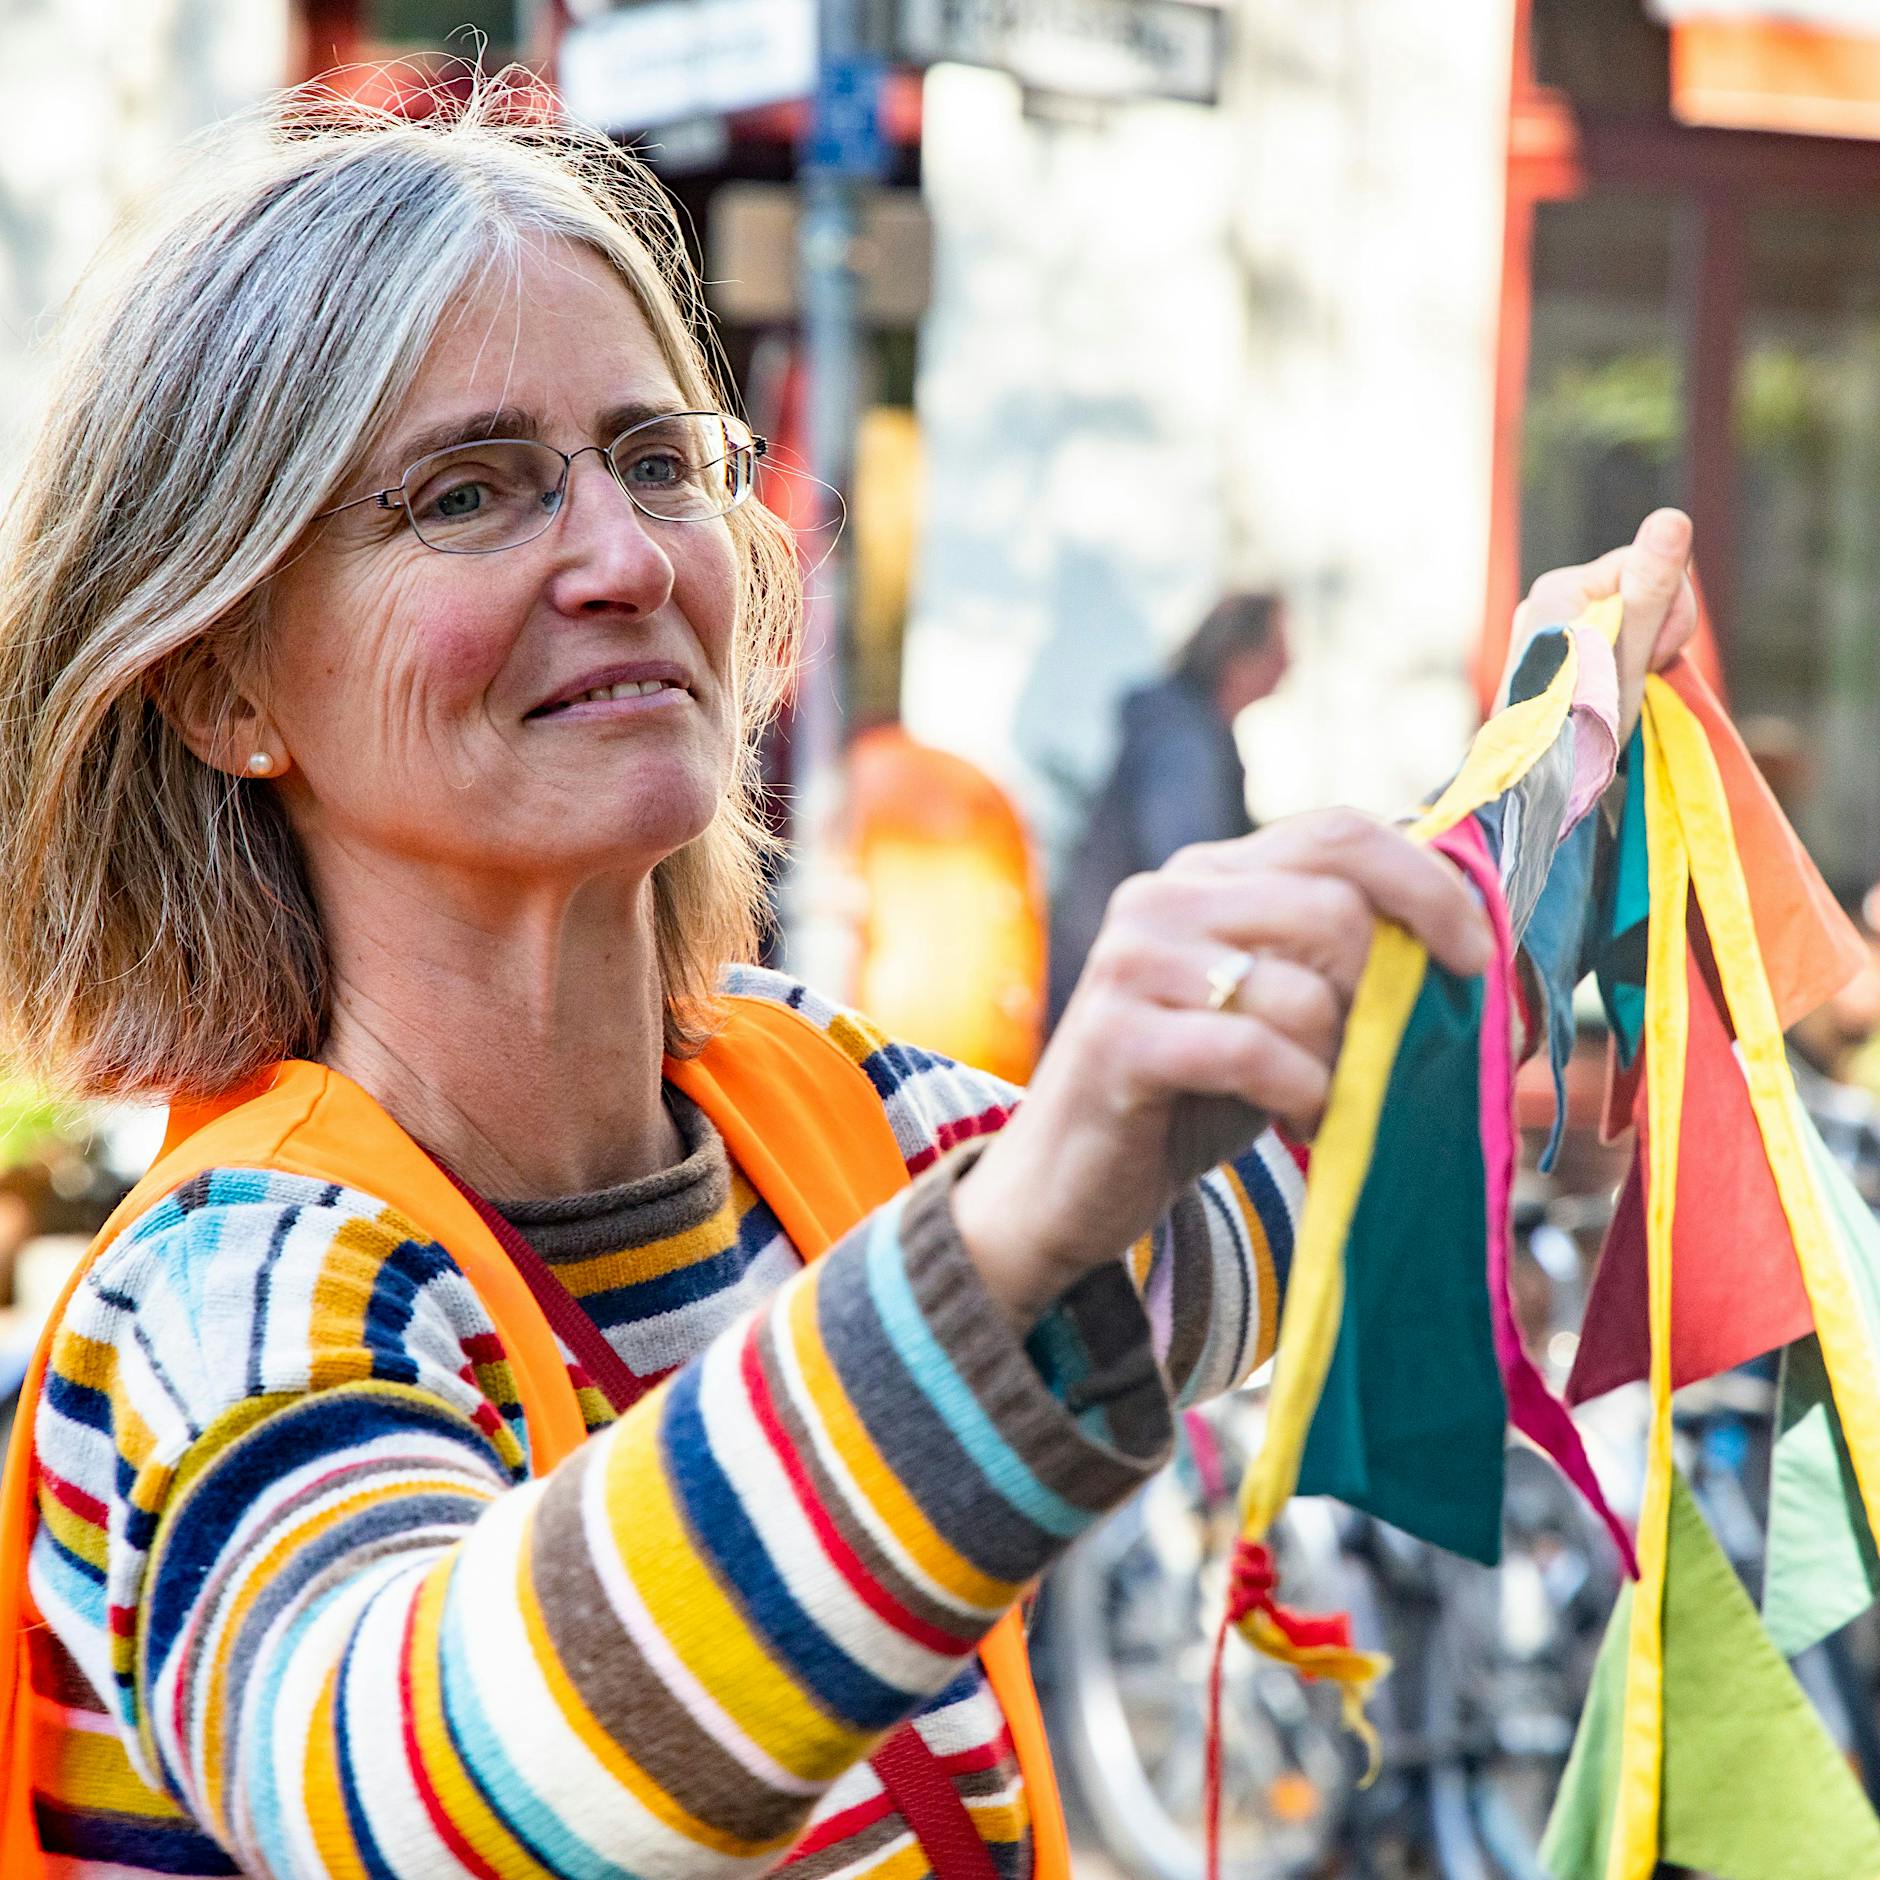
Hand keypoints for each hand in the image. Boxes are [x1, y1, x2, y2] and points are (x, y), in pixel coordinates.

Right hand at [951, 813, 1491, 1327]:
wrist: (1069, 1183)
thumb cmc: (1191, 1095)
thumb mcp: (1274, 1008)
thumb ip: (1339, 958)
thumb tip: (1476, 931)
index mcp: (1206, 873)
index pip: (1338, 832)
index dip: (1426, 886)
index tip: (1473, 956)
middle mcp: (1162, 897)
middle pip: (1334, 908)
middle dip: (1375, 996)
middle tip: (1360, 1057)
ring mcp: (1133, 962)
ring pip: (1303, 989)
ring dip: (1334, 1063)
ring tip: (1311, 1100)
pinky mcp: (1118, 1035)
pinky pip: (1255, 1051)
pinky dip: (1298, 1093)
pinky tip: (1291, 1117)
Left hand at [1508, 507, 1697, 740]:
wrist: (1531, 785)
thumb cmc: (1579, 723)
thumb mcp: (1627, 653)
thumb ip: (1651, 587)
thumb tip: (1673, 515)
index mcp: (1561, 587)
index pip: (1649, 562)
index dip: (1669, 610)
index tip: (1652, 658)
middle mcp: (1547, 600)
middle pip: (1639, 590)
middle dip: (1653, 633)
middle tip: (1636, 679)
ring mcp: (1546, 627)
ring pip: (1627, 619)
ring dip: (1639, 653)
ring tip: (1619, 692)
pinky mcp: (1552, 652)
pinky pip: (1608, 640)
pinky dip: (1621, 665)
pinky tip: (1609, 691)